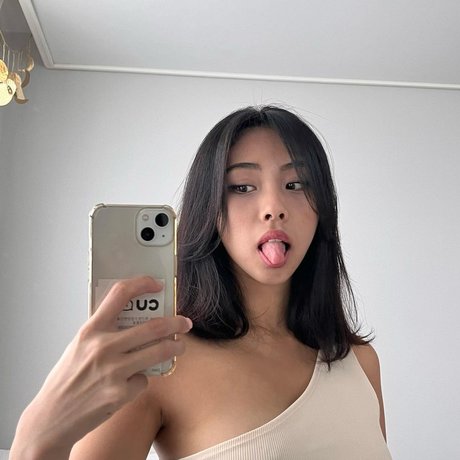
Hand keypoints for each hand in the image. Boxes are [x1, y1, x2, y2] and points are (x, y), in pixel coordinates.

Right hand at [10, 276, 191, 459]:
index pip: (120, 294)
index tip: (156, 284)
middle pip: (153, 326)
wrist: (51, 417)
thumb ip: (104, 331)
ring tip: (179, 347)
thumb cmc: (67, 378)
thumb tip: (134, 318)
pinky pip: (144, 379)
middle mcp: (103, 347)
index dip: (142, 284)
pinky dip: (142, 380)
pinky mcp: (121, 392)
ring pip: (159, 351)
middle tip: (185, 323)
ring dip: (175, 347)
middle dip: (176, 323)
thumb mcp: (79, 345)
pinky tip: (129, 384)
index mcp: (90, 330)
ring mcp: (114, 370)